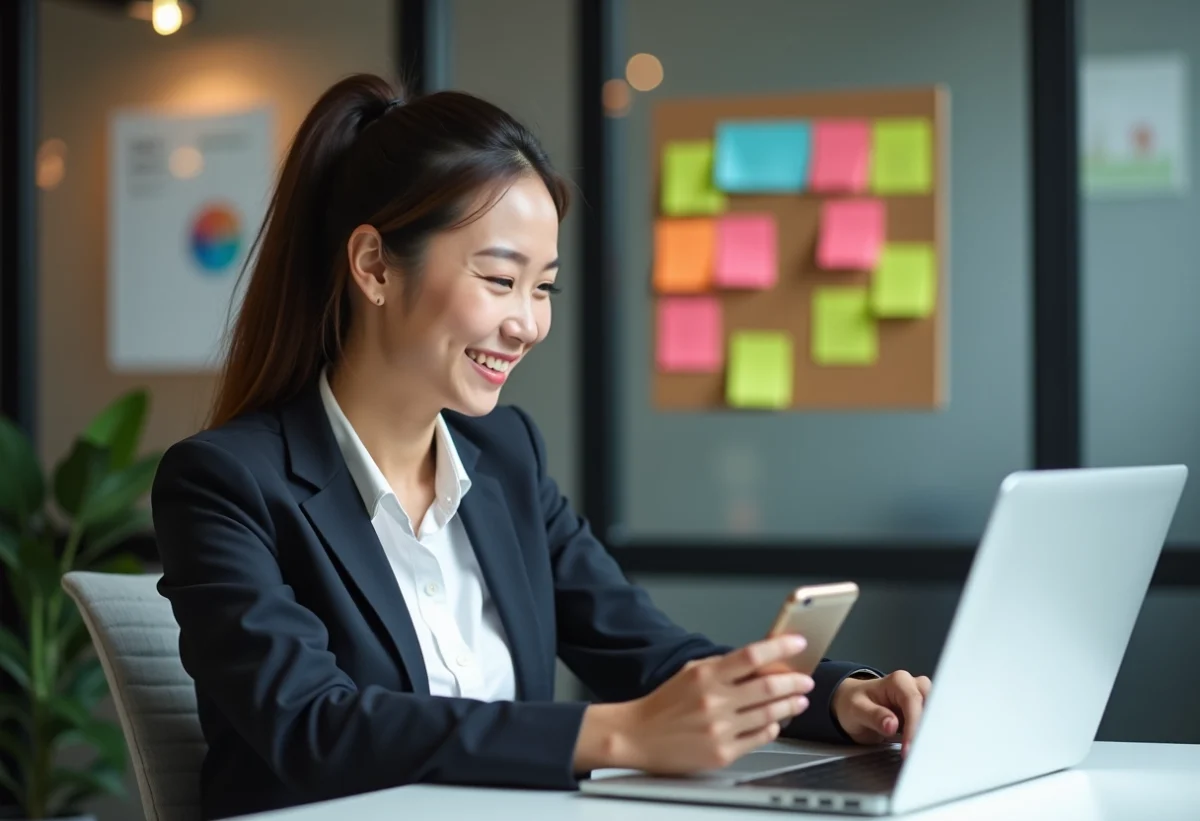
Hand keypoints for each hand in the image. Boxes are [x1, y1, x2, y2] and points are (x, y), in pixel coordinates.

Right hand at [574, 635, 814, 773]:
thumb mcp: (690, 672)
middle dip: (794, 682)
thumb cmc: (663, 704)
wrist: (636, 736)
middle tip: (806, 679)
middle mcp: (714, 701)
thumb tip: (760, 660)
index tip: (798, 642)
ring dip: (789, 705)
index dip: (780, 647)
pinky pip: (759, 738)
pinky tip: (775, 722)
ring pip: (769, 714)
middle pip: (768, 687)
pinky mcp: (721, 753)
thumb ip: (723, 666)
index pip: (752, 655)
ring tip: (798, 700)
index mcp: (706, 675)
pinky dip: (772, 728)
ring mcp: (719, 729)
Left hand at [831, 670, 931, 754]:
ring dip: (932, 734)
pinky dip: (930, 737)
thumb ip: (874, 716)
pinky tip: (925, 751)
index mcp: (898, 681)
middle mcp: (914, 686)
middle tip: (924, 752)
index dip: (914, 725)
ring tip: (925, 754)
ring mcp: (921, 699)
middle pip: (933, 705)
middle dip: (930, 728)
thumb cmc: (853, 703)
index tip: (909, 747)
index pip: (913, 701)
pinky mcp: (922, 713)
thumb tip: (892, 725)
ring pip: (937, 715)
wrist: (851, 704)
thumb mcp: (856, 710)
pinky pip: (932, 725)